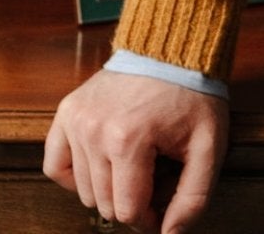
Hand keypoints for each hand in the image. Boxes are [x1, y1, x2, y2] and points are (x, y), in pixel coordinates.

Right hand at [43, 69, 227, 233]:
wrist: (173, 47)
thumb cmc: (192, 93)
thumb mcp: (208, 145)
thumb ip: (193, 198)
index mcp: (129, 140)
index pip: (128, 212)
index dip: (150, 217)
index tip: (164, 205)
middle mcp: (95, 131)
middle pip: (105, 205)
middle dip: (131, 202)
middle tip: (154, 179)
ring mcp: (77, 120)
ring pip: (84, 192)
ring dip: (109, 189)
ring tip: (135, 164)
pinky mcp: (67, 112)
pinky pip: (55, 166)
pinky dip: (74, 176)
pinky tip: (100, 165)